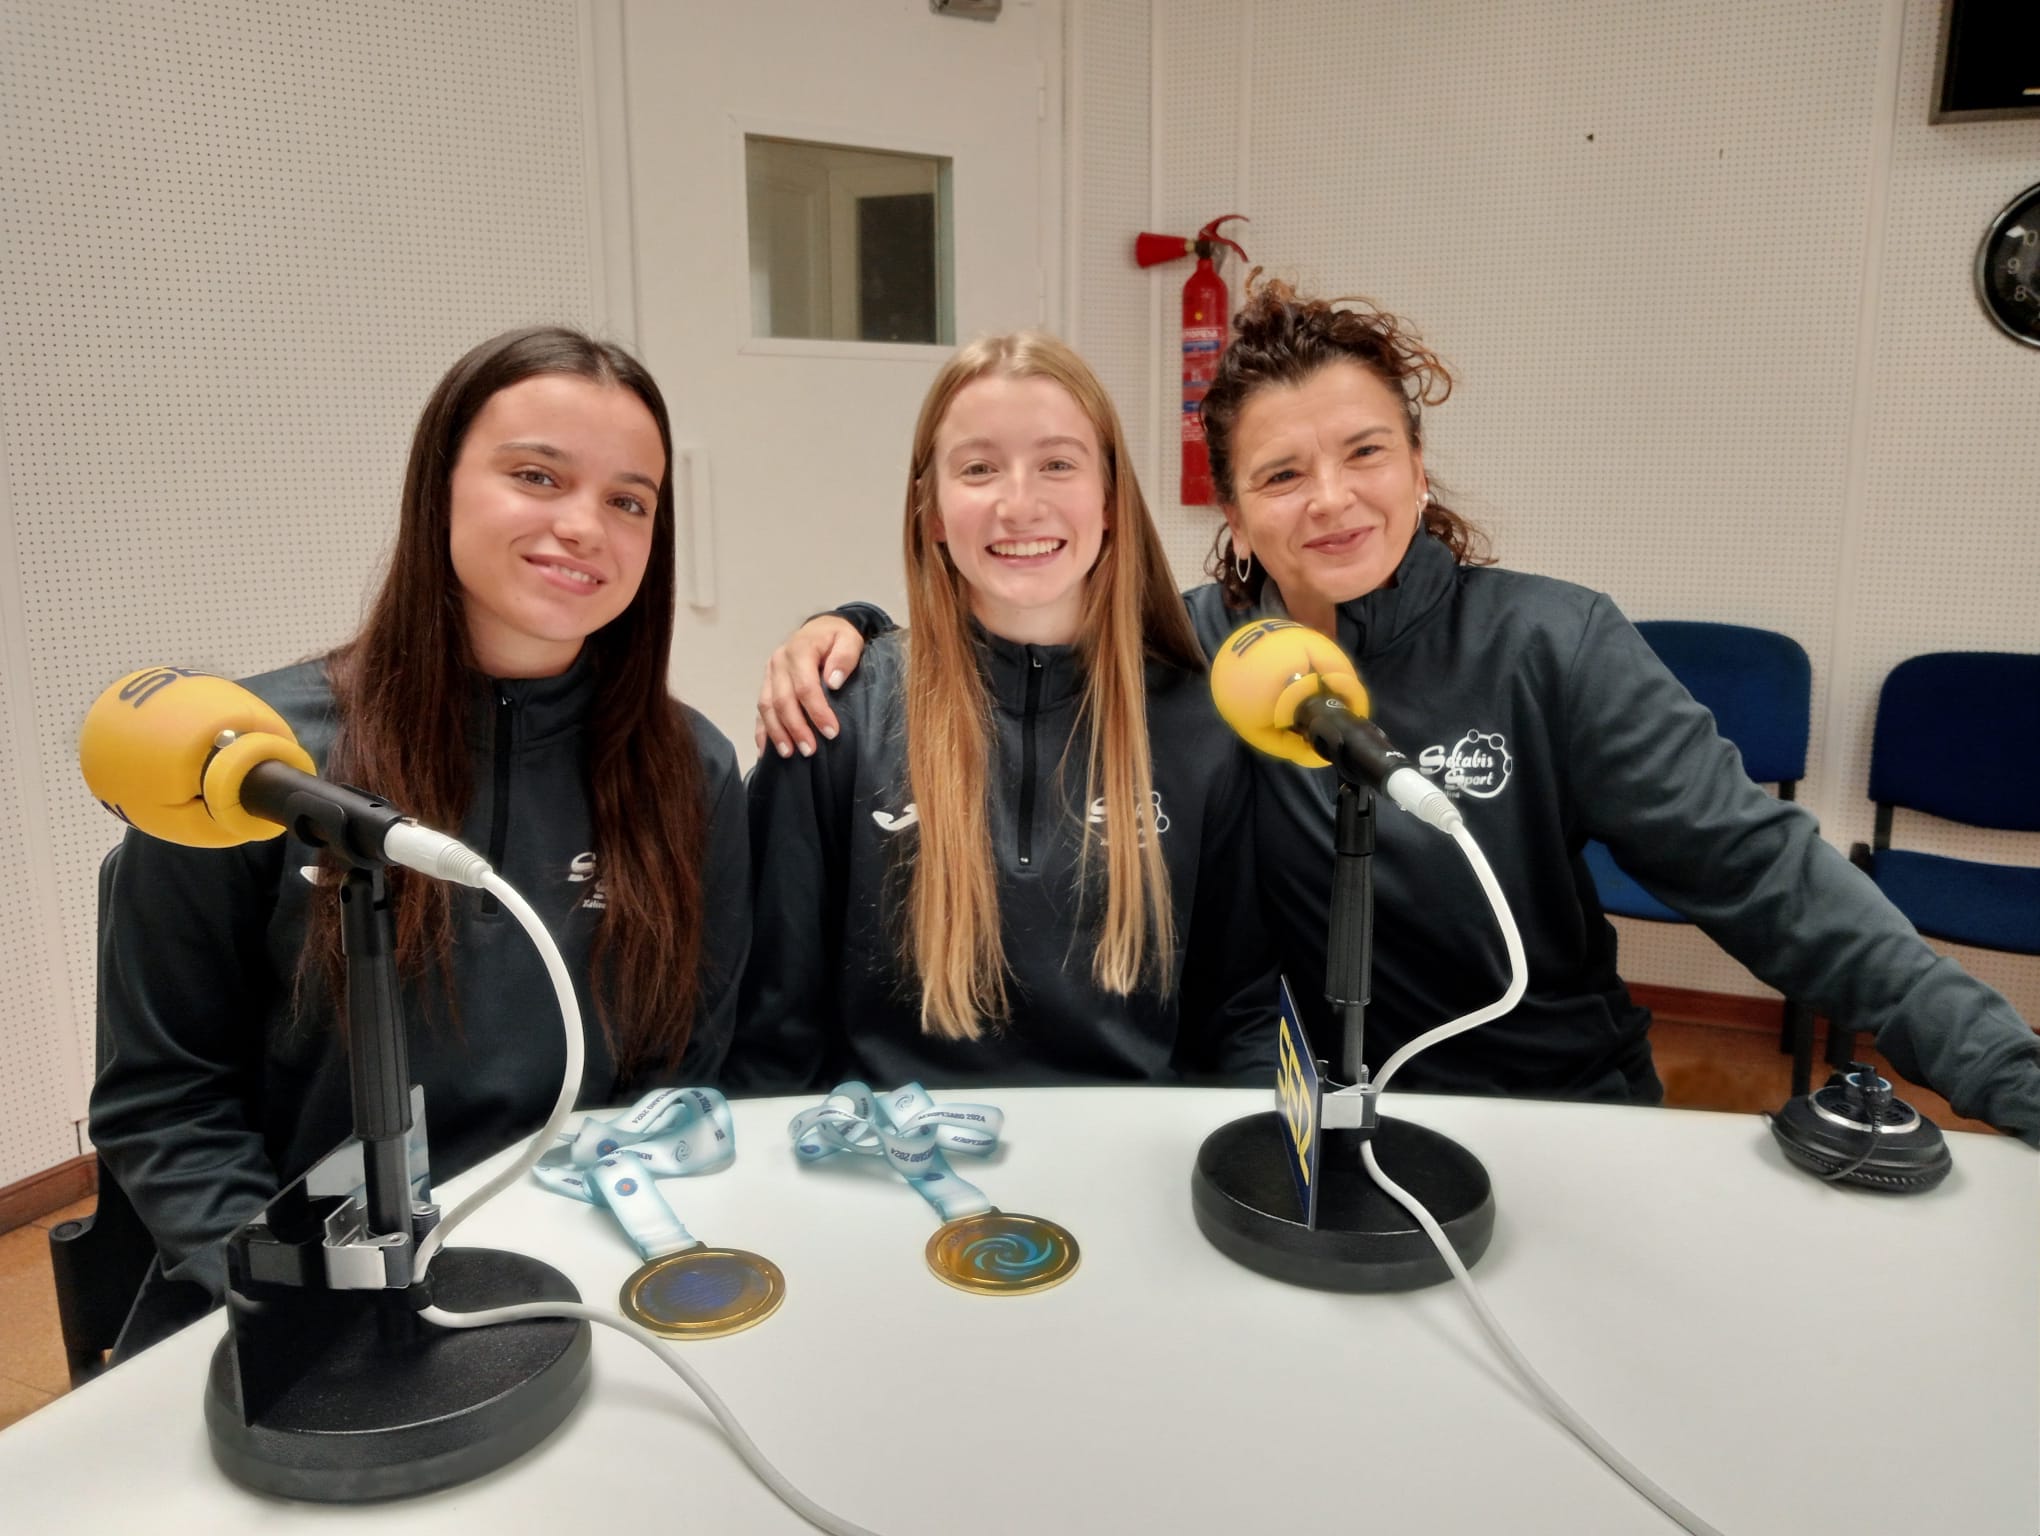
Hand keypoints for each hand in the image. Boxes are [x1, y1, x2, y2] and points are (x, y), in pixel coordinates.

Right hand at [754, 616, 865, 757]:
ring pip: (766, 707)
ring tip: (789, 754)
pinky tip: (765, 751)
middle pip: (782, 700)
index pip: (805, 686)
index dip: (817, 711)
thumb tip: (833, 682)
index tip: (831, 732)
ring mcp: (770, 674)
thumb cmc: (837, 637)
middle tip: (810, 750)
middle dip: (796, 728)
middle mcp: (779, 662)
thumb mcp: (849, 639)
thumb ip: (845, 657)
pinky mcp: (766, 684)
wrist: (821, 628)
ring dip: (777, 733)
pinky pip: (760, 709)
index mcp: (799, 650)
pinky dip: (762, 730)